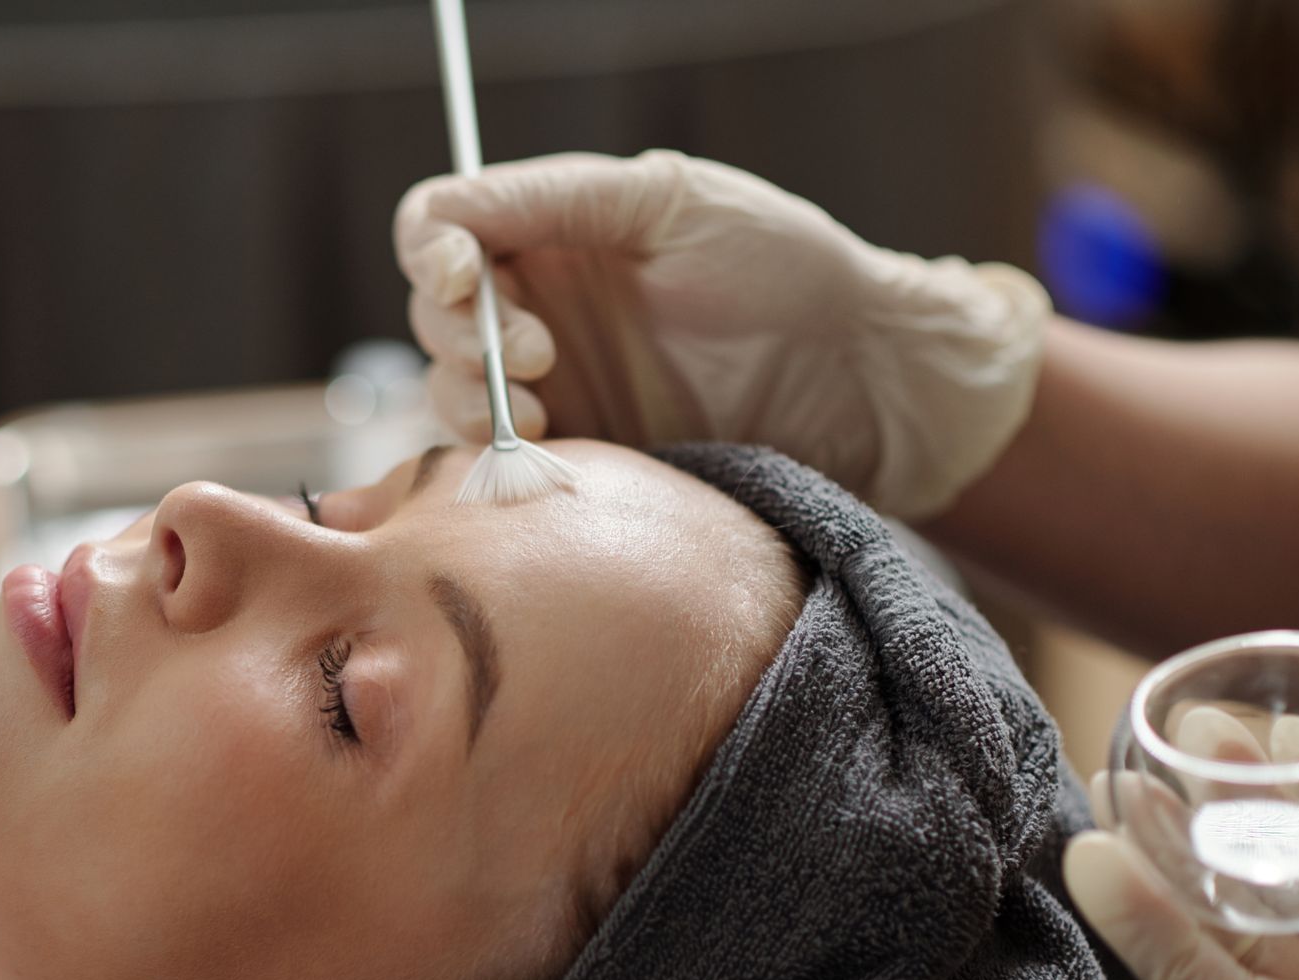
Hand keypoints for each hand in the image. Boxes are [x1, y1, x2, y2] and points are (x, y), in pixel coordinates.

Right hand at [394, 150, 1050, 519]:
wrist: (867, 386)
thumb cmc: (790, 271)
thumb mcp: (670, 201)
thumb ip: (555, 198)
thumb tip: (449, 216)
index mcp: (556, 231)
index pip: (441, 226)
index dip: (432, 252)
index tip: (464, 277)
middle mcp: (541, 307)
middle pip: (433, 316)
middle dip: (465, 337)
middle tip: (540, 357)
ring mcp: (555, 388)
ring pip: (450, 394)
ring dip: (474, 403)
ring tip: (547, 414)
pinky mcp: (580, 460)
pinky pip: (497, 463)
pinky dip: (500, 459)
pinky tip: (554, 454)